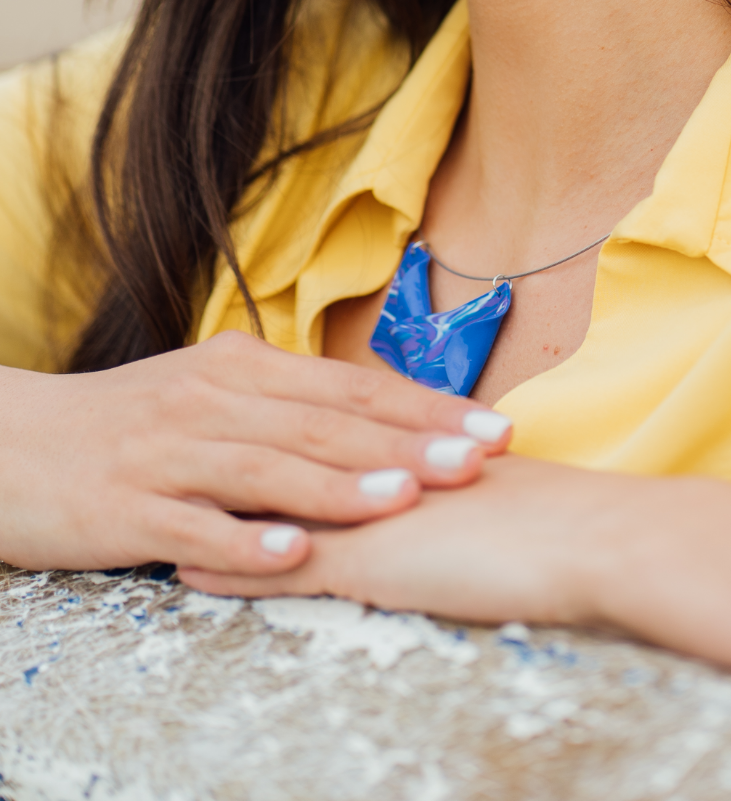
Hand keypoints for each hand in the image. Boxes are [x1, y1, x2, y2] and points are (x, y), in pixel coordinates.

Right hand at [0, 332, 511, 576]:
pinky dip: (249, 540)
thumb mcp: (212, 393)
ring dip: (343, 484)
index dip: (424, 405)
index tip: (492, 425)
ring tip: (406, 497)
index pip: (351, 386)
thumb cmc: (129, 424)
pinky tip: (296, 550)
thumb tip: (382, 417)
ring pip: (270, 468)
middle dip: (410, 441)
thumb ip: (288, 403)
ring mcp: (171, 454)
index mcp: (242, 369)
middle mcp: (214, 402)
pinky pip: (197, 527)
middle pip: (326, 422)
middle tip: (478, 460)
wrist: (12, 443)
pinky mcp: (130, 508)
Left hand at [178, 453, 639, 625]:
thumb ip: (441, 475)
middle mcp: (380, 463)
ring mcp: (369, 509)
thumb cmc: (558, 521)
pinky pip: (281, 566)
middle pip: (286, 445)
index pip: (326, 418)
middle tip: (176, 438)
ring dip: (213, 500)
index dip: (278, 415)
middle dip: (227, 443)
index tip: (231, 410)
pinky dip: (229, 566)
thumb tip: (414, 471)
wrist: (591, 538)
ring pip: (273, 498)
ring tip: (156, 497)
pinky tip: (183, 567)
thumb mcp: (487, 489)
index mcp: (410, 441)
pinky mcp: (367, 560)